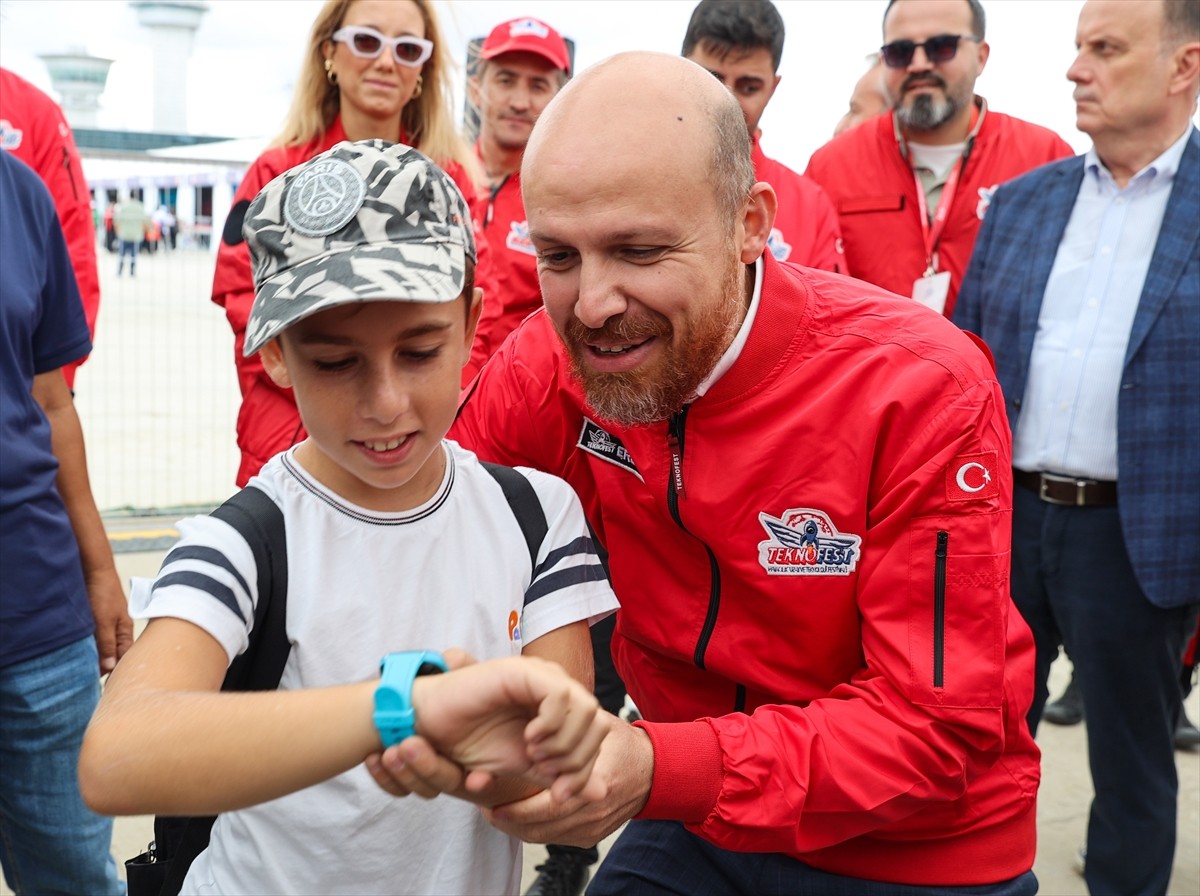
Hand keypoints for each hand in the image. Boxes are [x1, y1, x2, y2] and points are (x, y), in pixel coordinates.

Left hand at [87, 566, 133, 674]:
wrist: (94, 569)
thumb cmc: (103, 593)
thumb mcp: (104, 621)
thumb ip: (107, 644)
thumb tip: (110, 666)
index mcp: (125, 631)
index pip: (122, 658)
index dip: (112, 671)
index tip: (98, 682)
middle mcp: (118, 629)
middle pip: (113, 654)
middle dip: (102, 666)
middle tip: (87, 678)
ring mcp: (107, 624)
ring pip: (102, 646)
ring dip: (93, 655)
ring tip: (81, 667)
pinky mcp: (96, 619)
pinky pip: (93, 638)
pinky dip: (88, 645)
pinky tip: (78, 650)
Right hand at [365, 651, 609, 804]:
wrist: (432, 728)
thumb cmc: (474, 742)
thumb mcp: (526, 767)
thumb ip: (561, 775)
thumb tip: (601, 792)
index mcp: (559, 707)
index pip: (597, 735)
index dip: (585, 770)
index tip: (558, 793)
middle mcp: (555, 687)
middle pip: (598, 723)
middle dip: (577, 759)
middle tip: (544, 770)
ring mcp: (541, 676)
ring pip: (586, 708)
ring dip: (564, 742)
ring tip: (534, 754)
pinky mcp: (524, 671)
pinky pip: (560, 694)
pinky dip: (551, 724)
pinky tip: (529, 738)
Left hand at [483, 714, 652, 846]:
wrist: (653, 773)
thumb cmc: (621, 744)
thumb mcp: (599, 725)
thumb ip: (570, 721)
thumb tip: (531, 712)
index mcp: (597, 781)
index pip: (549, 805)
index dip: (517, 806)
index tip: (491, 797)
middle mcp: (594, 809)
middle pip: (541, 826)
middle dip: (510, 819)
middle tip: (485, 807)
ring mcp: (593, 827)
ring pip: (544, 836)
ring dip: (517, 826)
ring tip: (494, 812)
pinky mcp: (590, 837)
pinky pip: (554, 839)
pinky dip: (532, 830)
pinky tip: (515, 818)